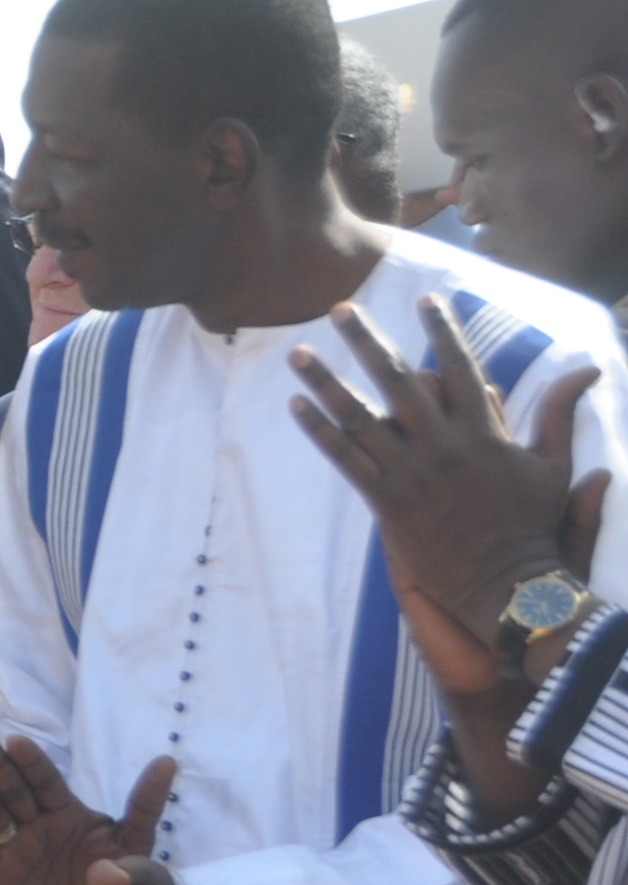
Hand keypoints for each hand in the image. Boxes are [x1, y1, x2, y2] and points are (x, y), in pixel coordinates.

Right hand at [0, 734, 174, 884]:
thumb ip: (146, 803)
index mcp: (67, 814)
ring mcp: (14, 848)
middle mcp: (36, 825)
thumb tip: (168, 760)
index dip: (31, 762)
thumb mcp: (135, 842)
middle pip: (14, 791)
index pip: (46, 782)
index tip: (17, 742)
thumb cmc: (120, 883)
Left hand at [288, 295, 606, 696]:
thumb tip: (588, 367)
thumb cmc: (533, 525)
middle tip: (338, 309)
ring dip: (326, 382)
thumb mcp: (553, 464)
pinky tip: (295, 406)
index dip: (444, 331)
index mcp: (485, 431)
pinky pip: (346, 459)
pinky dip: (320, 431)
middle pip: (399, 380)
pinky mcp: (387, 502)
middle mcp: (445, 445)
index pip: (460, 367)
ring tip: (297, 353)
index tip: (428, 299)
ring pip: (361, 417)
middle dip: (367, 341)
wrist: (508, 584)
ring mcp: (412, 473)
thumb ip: (559, 412)